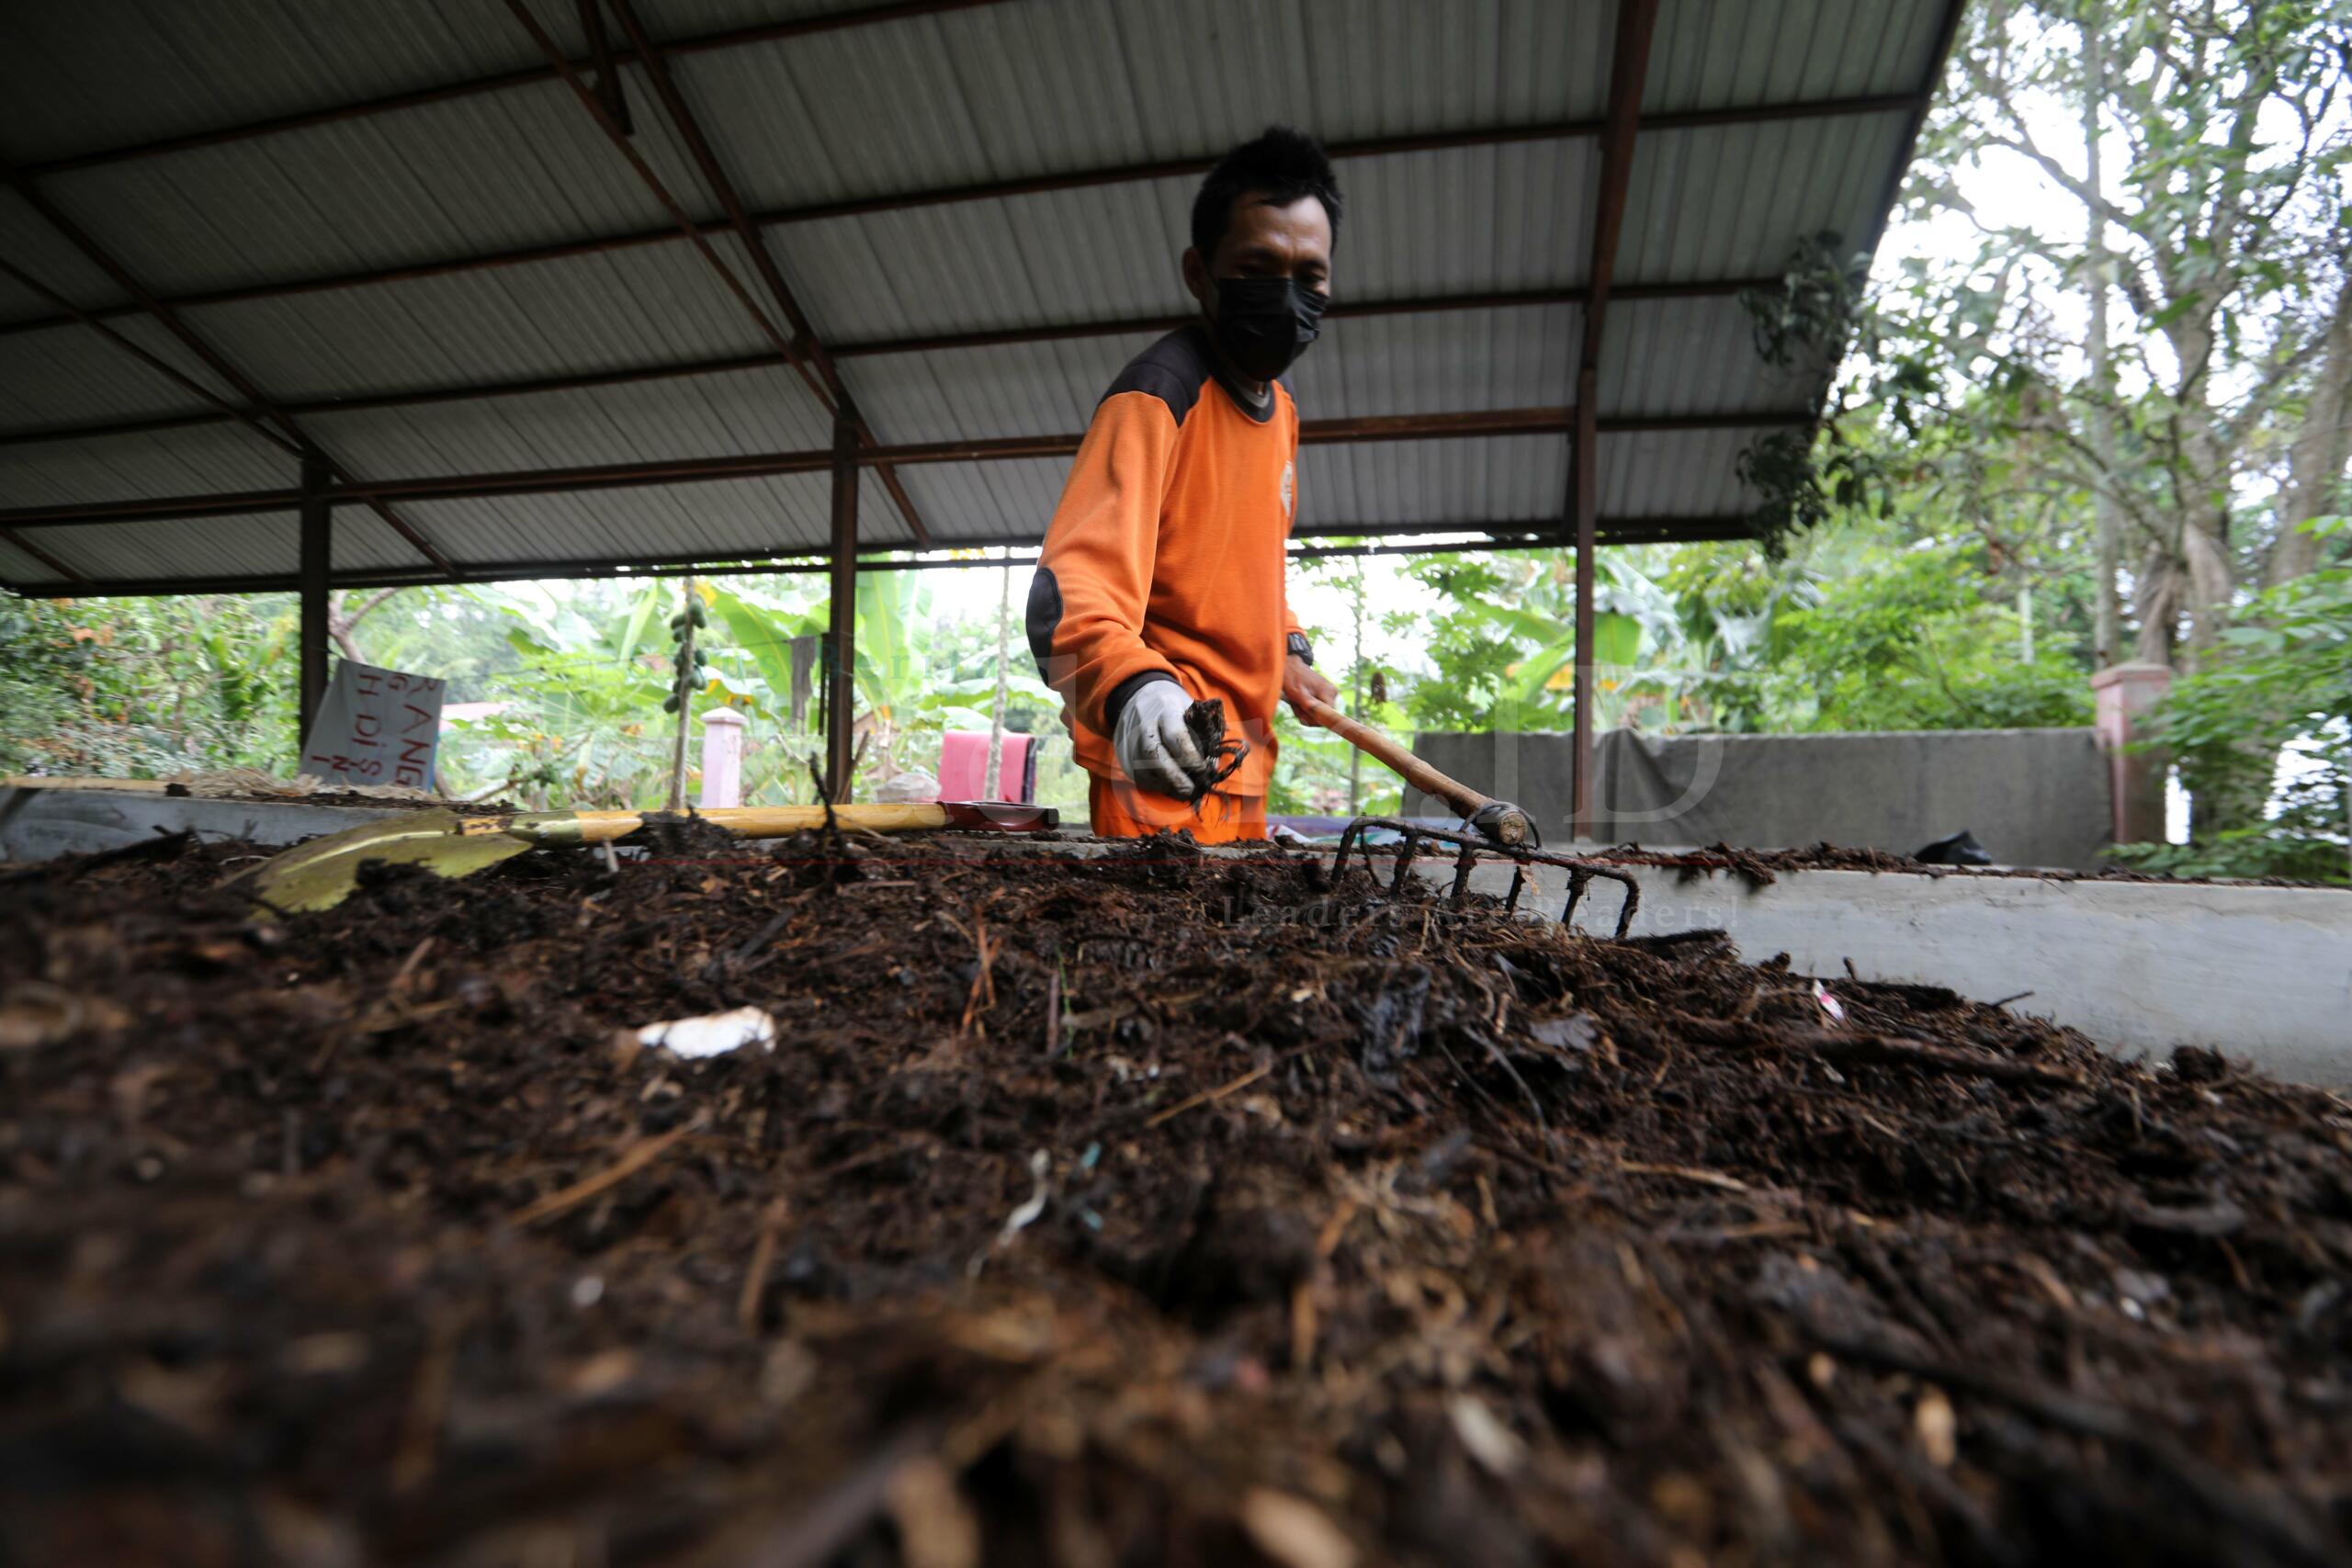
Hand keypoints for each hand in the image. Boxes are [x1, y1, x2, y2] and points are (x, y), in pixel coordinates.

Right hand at [1112, 677, 1206, 796]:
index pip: (1176, 736)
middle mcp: (1143, 724)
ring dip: (1166, 785)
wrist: (1140, 697)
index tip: (1203, 769)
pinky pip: (1138, 776)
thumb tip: (1212, 765)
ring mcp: (1129, 740)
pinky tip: (1169, 786)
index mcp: (1165, 709)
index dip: (1191, 757)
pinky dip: (1155, 785)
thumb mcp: (1192, 710)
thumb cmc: (1174, 708)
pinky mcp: (1123, 754)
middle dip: (1176, 778)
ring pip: (1145, 770)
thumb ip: (1205, 734)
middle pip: (1155, 756)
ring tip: (1183, 791)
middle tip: (1192, 790)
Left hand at [1282, 655, 1339, 721]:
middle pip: (1323, 715)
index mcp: (1329, 692)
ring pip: (1318, 712)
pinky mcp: (1324, 694)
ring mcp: (1329, 693)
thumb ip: (1308, 704)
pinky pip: (1317, 707)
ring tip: (1296, 702)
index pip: (1327, 716)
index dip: (1314, 719)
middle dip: (1307, 715)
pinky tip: (1299, 701)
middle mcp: (1333, 693)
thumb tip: (1317, 716)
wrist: (1289, 665)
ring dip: (1305, 711)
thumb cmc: (1292, 677)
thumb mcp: (1298, 693)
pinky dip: (1306, 707)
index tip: (1301, 716)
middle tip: (1295, 706)